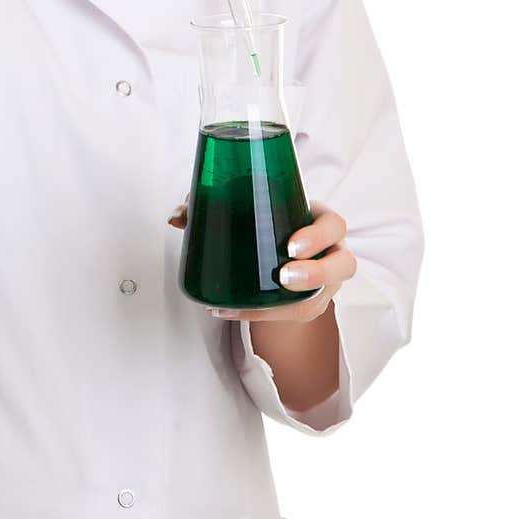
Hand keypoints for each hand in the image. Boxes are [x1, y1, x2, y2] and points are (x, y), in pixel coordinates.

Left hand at [167, 197, 356, 322]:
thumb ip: (212, 204)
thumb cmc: (268, 221)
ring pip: (323, 297)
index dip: (318, 236)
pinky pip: (294, 314)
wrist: (277, 248)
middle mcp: (331, 253)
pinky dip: (261, 314)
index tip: (290, 245)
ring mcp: (325, 282)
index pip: (334, 225)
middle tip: (283, 275)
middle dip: (315, 273)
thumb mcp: (250, 206)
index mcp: (321, 221)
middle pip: (342, 265)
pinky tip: (230, 310)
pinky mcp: (309, 304)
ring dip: (293, 303)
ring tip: (253, 304)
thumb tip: (176, 216)